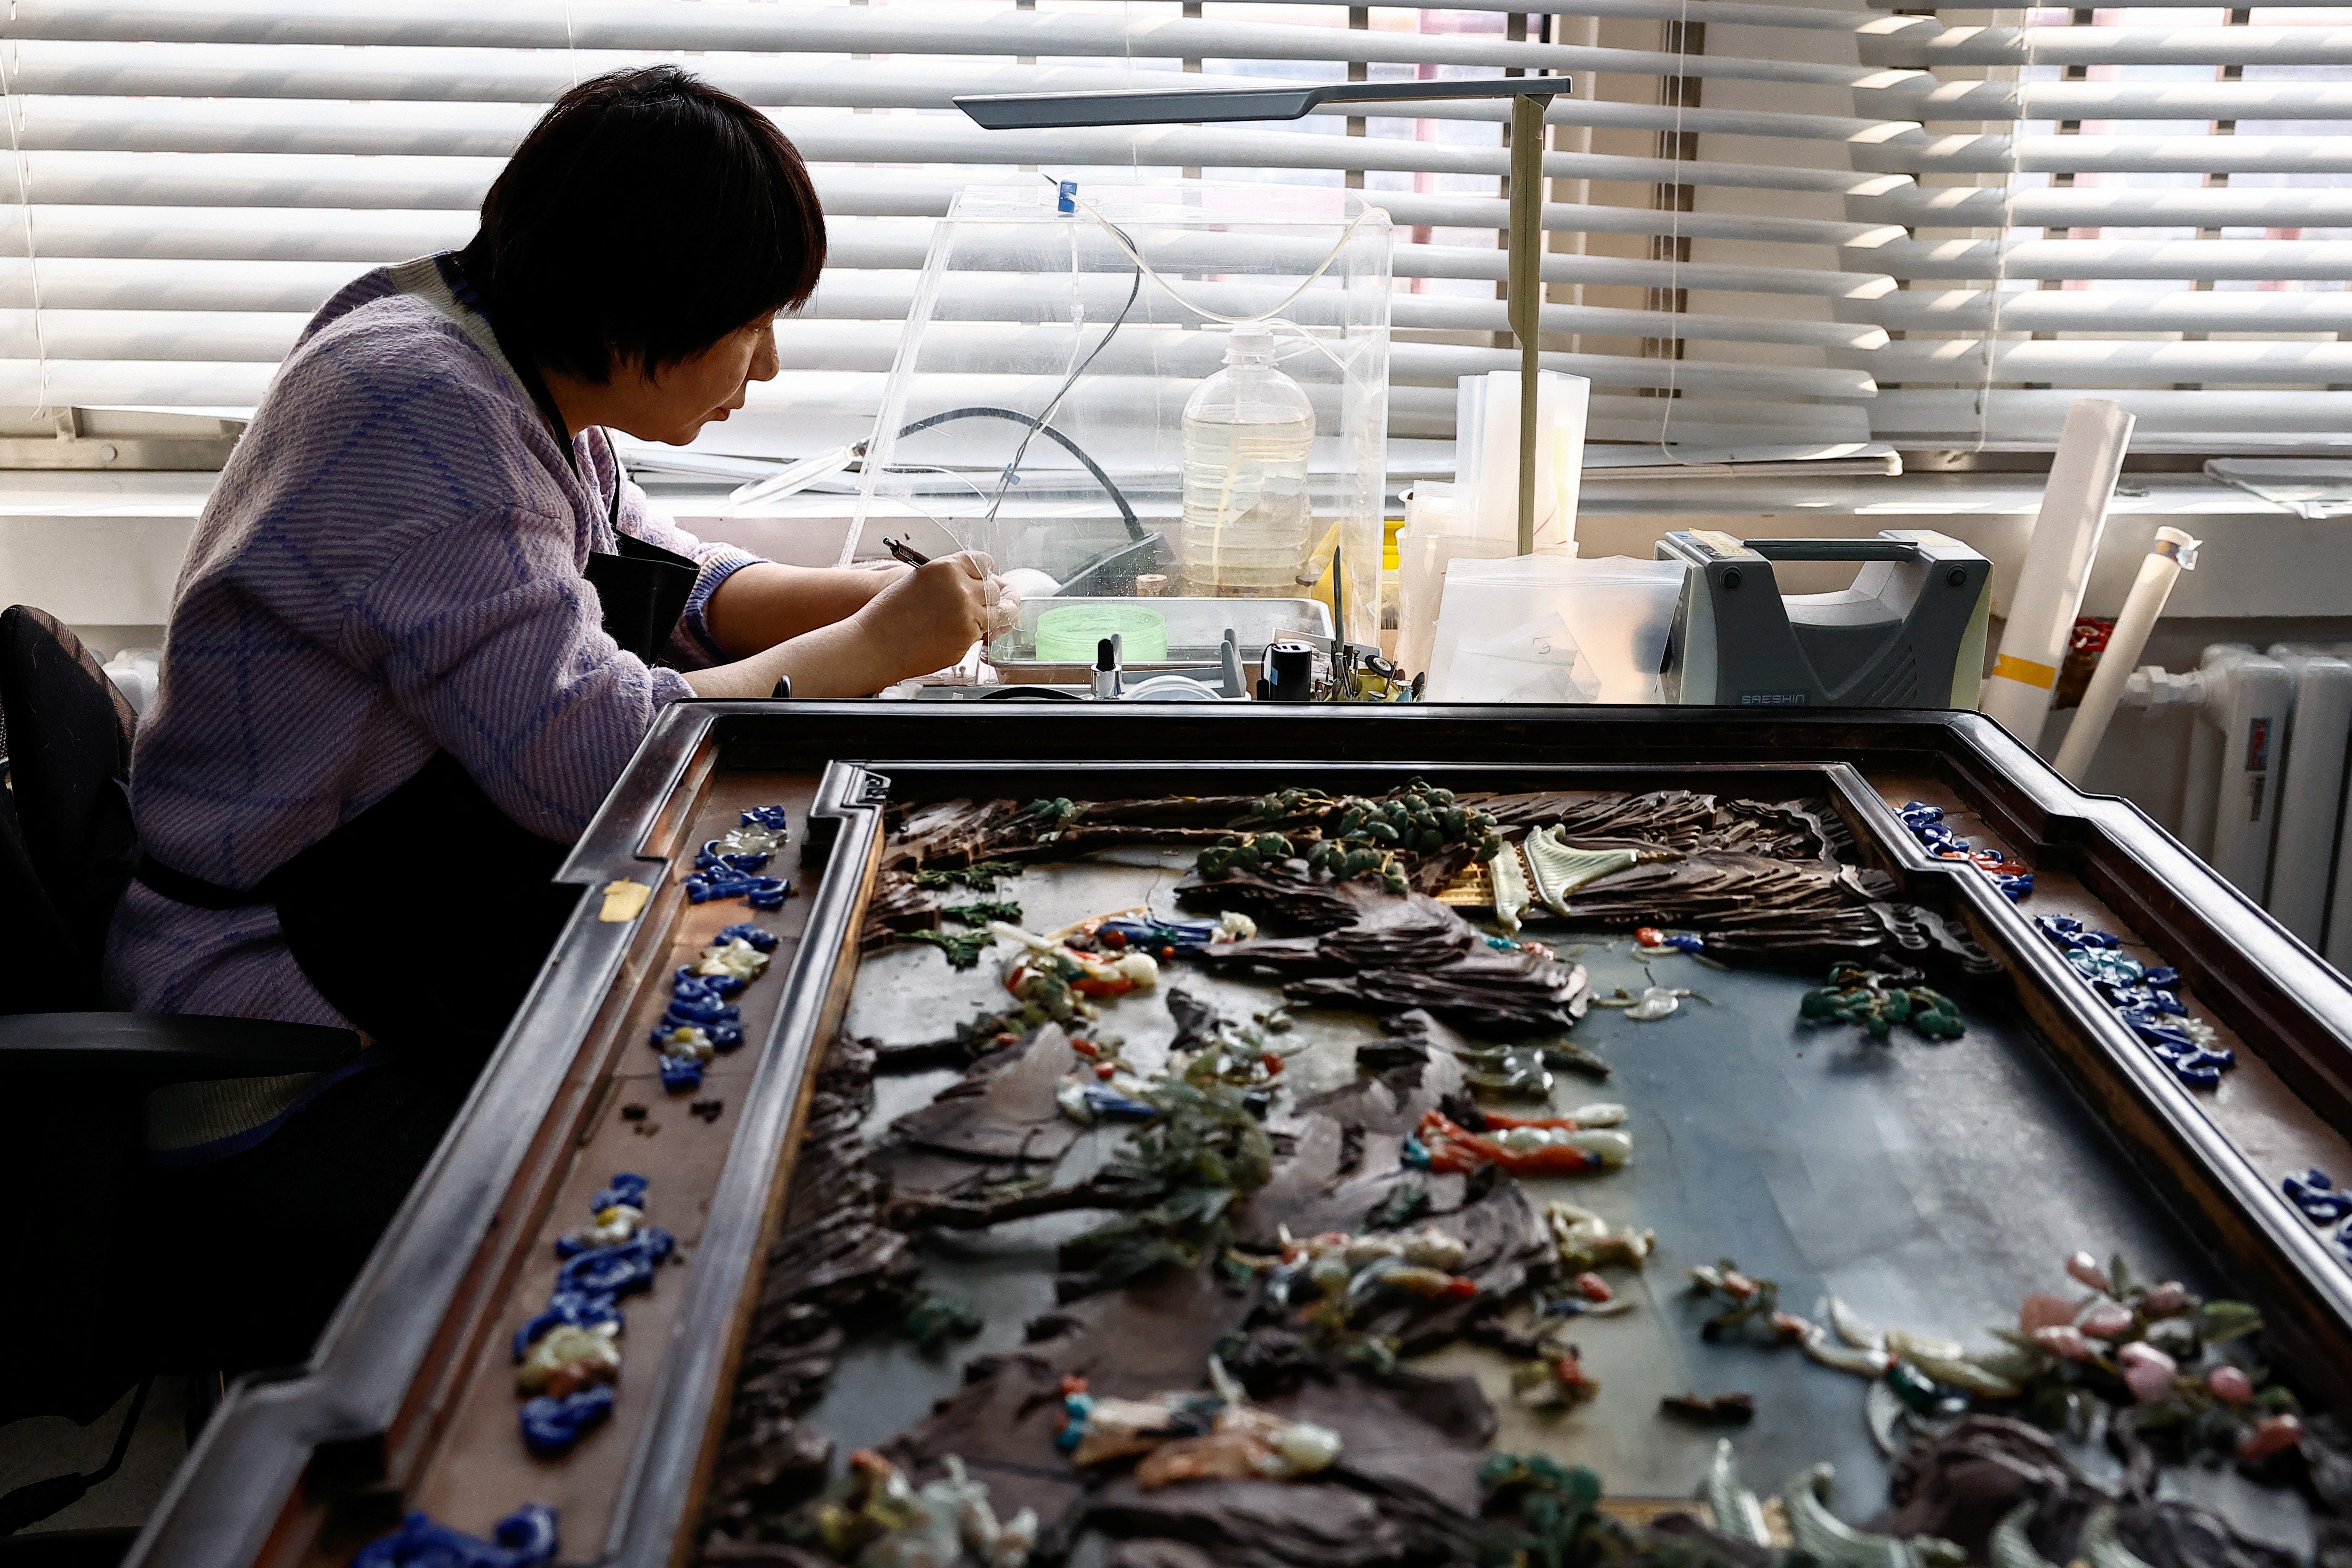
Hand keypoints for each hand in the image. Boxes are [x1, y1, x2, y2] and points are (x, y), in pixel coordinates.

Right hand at [852, 551, 995, 677]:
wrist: (874, 644)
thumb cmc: (888, 614)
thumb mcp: (919, 580)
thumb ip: (949, 579)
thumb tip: (975, 584)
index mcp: (946, 568)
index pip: (984, 562)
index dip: (985, 572)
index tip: (986, 577)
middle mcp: (960, 589)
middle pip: (994, 589)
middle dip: (989, 597)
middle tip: (977, 603)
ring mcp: (966, 615)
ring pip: (996, 614)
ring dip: (987, 617)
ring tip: (968, 619)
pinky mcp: (967, 639)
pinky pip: (981, 634)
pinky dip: (972, 634)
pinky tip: (951, 634)